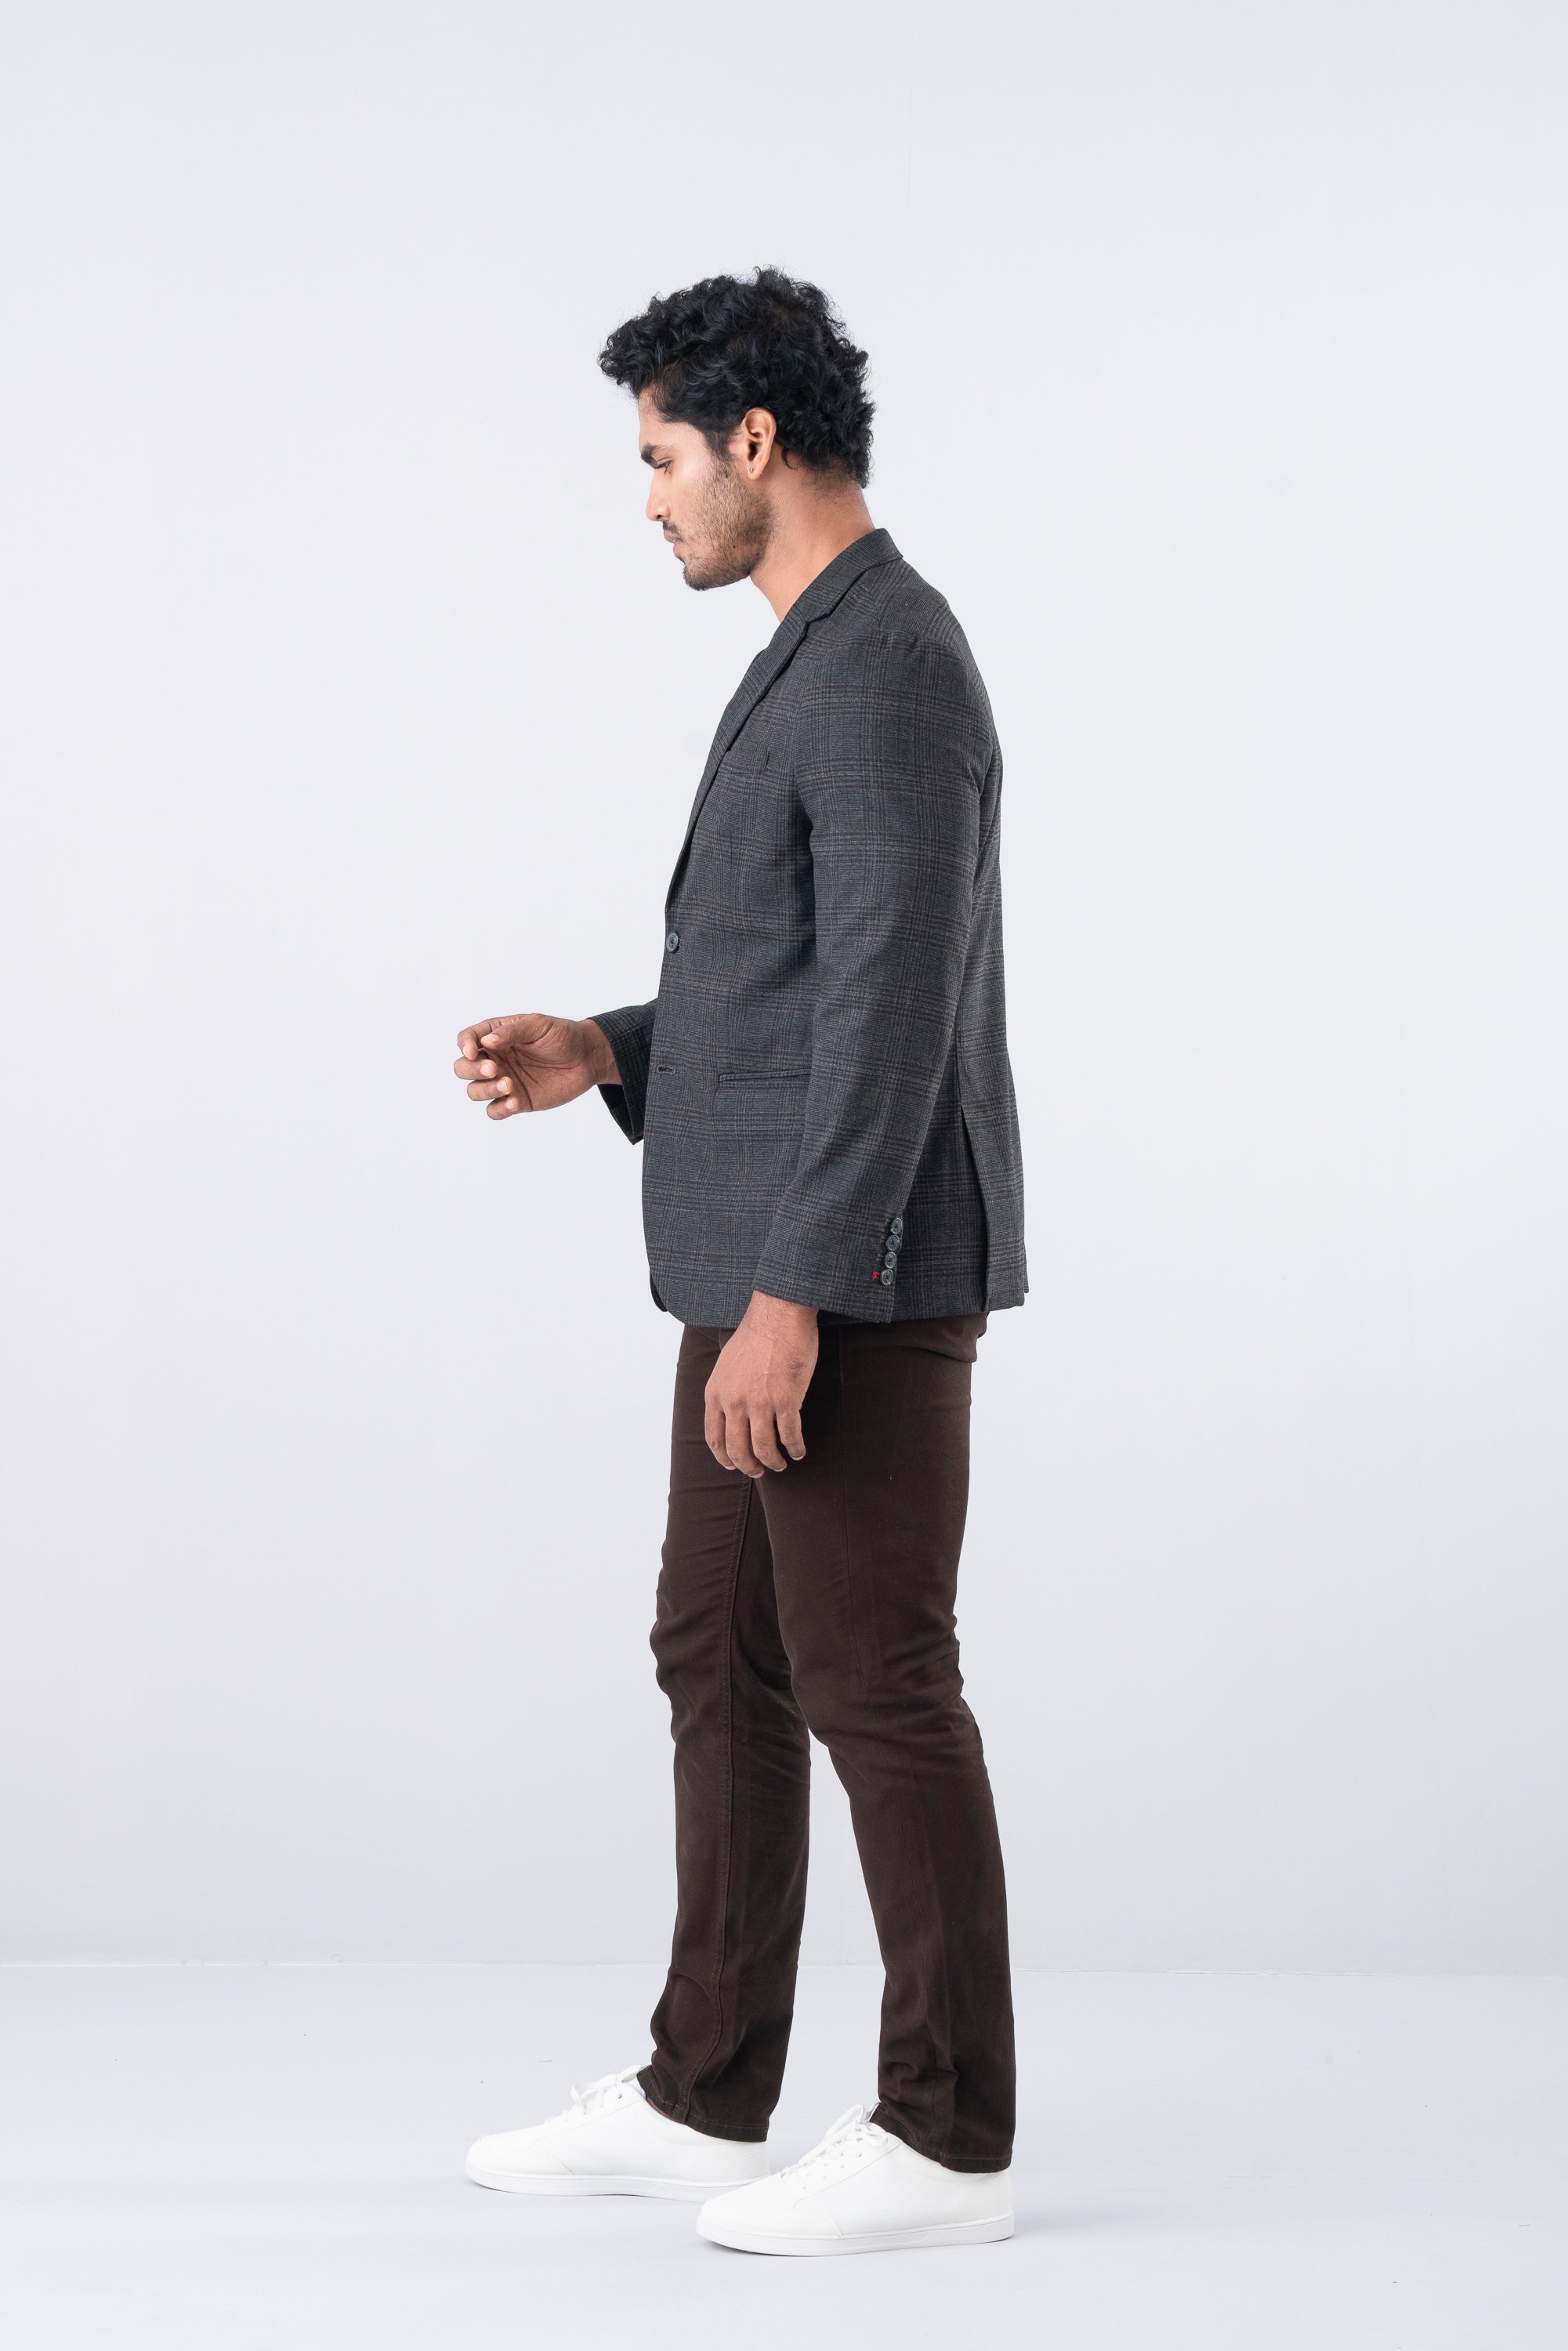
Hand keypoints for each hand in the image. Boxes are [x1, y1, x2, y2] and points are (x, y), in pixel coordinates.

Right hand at [453, 1013, 618, 1118]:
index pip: (467, 1038)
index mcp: (496, 1036)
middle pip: (463, 1068)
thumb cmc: (562, 1036)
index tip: (474, 1052)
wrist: (587, 1058)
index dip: (464, 1045)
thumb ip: (512, 1032)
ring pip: (475, 1091)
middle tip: (494, 1069)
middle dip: (471, 1070)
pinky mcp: (516, 1101)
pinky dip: (499, 1109)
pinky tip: (515, 1102)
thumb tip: (486, 1042)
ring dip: (485, 1090)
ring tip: (510, 1085)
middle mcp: (495, 1059)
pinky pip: (495, 1111)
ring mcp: (503, 1081)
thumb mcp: (539, 1026)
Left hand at [705, 1292, 819, 1476]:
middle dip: (750, 1466)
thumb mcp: (726, 1365)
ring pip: (764, 1448)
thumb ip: (726, 1390)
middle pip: (738, 1449)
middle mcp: (734, 1402)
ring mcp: (760, 1402)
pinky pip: (790, 1435)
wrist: (778, 1314)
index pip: (715, 1438)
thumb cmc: (756, 1335)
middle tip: (760, 1471)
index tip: (734, 1465)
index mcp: (716, 1393)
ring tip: (781, 1464)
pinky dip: (795, 1448)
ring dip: (773, 1462)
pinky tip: (798, 1451)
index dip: (725, 1458)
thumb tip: (731, 1412)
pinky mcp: (786, 1400)